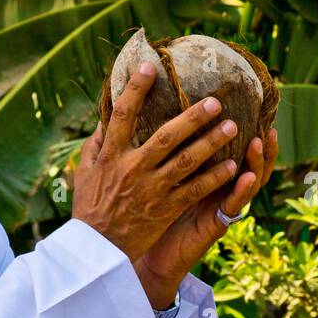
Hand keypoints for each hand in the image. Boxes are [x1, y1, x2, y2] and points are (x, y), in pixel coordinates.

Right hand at [72, 63, 245, 263]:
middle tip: (215, 101)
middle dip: (193, 117)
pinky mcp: (165, 209)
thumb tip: (105, 119)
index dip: (135, 90)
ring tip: (232, 127)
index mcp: (111, 156)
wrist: (96, 249)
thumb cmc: (89, 208)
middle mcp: (133, 169)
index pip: (123, 116)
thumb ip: (96, 144)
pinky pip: (194, 189)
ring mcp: (151, 189)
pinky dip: (214, 177)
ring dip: (211, 143)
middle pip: (167, 136)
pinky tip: (232, 165)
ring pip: (187, 161)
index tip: (149, 68)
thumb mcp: (84, 172)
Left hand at [133, 126, 278, 303]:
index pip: (230, 151)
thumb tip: (139, 120)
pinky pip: (231, 207)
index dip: (242, 134)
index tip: (251, 111)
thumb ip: (157, 155)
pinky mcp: (214, 225)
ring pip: (246, 183)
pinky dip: (240, 191)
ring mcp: (218, 207)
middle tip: (266, 124)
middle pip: (247, 164)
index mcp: (205, 177)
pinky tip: (246, 176)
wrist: (144, 258)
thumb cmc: (146, 217)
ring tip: (258, 142)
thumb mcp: (155, 180)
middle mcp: (217, 190)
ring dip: (255, 162)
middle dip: (260, 145)